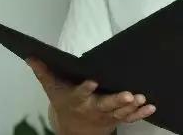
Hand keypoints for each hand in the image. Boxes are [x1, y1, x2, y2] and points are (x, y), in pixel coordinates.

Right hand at [27, 58, 155, 131]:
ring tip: (141, 98)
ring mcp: (107, 115)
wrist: (74, 128)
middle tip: (128, 95)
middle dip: (116, 101)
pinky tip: (151, 107)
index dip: (86, 89)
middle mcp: (92, 109)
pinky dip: (140, 114)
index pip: (80, 94)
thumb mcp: (52, 87)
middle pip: (105, 106)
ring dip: (131, 107)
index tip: (93, 81)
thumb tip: (31, 55)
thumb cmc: (65, 101)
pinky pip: (130, 118)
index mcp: (77, 100)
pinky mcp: (117, 118)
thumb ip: (44, 71)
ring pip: (120, 113)